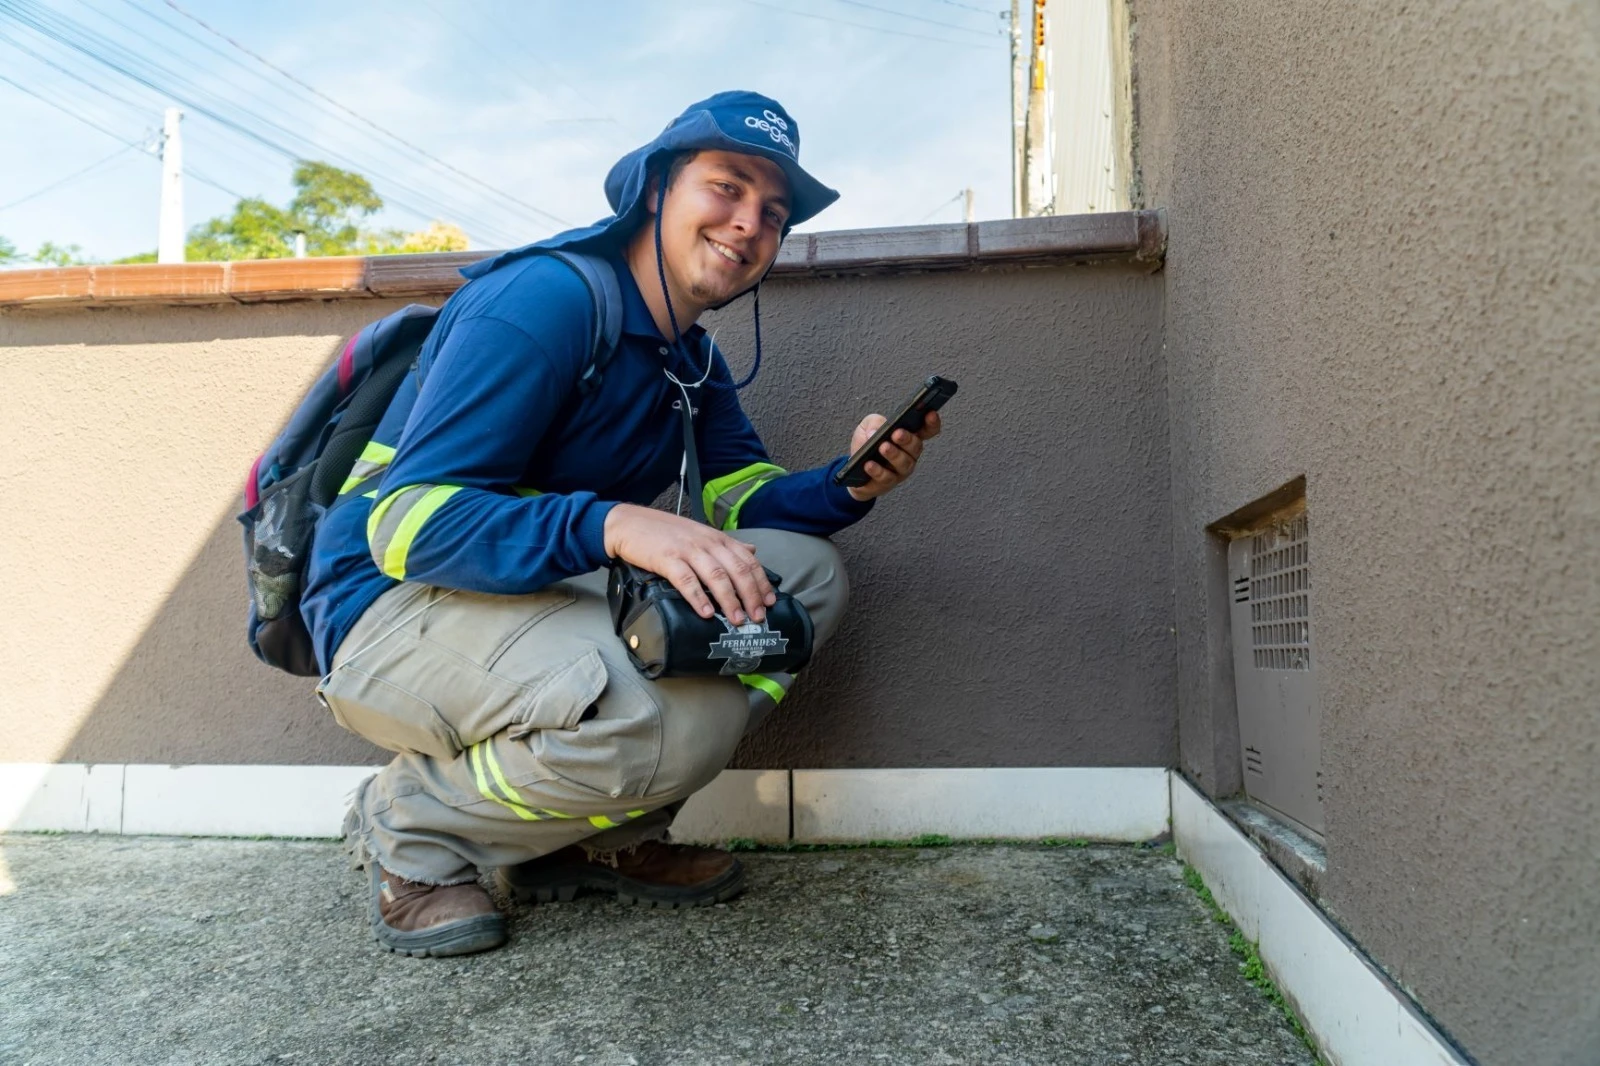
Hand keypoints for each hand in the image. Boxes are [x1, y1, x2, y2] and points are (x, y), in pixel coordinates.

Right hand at [603, 504, 775, 623]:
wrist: (629, 523)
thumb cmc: (665, 532)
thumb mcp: (700, 533)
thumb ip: (726, 545)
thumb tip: (752, 551)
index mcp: (716, 538)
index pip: (747, 560)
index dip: (761, 582)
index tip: (770, 602)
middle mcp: (706, 543)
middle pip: (736, 570)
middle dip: (751, 595)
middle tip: (757, 617)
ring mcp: (687, 550)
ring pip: (716, 576)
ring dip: (730, 600)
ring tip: (737, 620)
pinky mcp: (666, 559)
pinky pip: (686, 580)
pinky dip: (698, 597)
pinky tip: (707, 612)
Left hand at [845, 410, 941, 501]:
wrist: (853, 468)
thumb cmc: (866, 443)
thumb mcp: (868, 426)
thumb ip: (874, 422)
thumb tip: (875, 431)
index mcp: (908, 436)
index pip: (927, 430)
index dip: (932, 423)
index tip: (930, 414)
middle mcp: (909, 454)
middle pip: (916, 446)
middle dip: (908, 439)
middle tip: (897, 433)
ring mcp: (900, 469)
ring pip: (904, 463)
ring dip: (894, 455)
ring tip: (883, 447)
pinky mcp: (888, 482)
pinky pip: (886, 477)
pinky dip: (878, 470)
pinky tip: (869, 464)